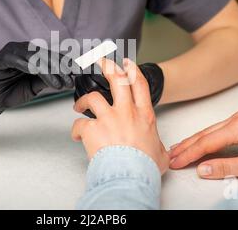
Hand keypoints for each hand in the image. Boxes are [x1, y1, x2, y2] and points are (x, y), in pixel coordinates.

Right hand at [0, 42, 73, 124]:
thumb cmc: (10, 92)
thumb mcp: (35, 86)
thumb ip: (48, 79)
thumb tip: (69, 77)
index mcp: (33, 55)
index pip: (54, 56)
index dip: (68, 64)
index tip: (82, 73)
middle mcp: (24, 49)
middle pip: (47, 55)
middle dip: (62, 68)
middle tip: (72, 81)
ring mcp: (12, 52)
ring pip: (36, 57)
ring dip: (50, 70)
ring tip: (60, 84)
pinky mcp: (2, 58)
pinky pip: (19, 60)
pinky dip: (31, 67)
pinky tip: (43, 77)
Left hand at [72, 58, 169, 173]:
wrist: (130, 176)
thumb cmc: (144, 167)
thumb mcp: (160, 154)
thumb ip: (158, 147)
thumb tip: (158, 150)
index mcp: (143, 115)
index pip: (139, 84)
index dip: (132, 70)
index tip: (127, 63)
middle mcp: (126, 112)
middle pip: (117, 79)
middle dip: (107, 66)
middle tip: (100, 61)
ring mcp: (108, 118)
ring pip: (92, 97)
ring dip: (83, 100)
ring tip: (78, 106)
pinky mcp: (92, 128)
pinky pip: (79, 124)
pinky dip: (76, 129)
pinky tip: (77, 136)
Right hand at [170, 110, 237, 178]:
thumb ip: (225, 167)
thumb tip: (202, 169)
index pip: (205, 142)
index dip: (189, 154)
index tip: (176, 162)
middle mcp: (235, 118)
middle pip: (203, 134)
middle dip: (185, 146)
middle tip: (170, 156)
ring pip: (208, 130)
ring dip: (192, 141)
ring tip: (177, 149)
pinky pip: (216, 129)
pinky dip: (204, 137)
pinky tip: (196, 141)